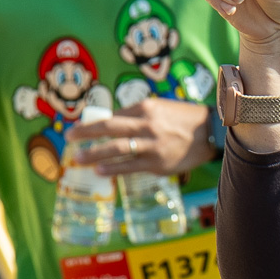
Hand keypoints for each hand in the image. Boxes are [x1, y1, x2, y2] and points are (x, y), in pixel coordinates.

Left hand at [66, 96, 211, 174]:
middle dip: (85, 132)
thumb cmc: (184, 119)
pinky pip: (130, 166)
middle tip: (69, 137)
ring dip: (94, 154)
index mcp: (145, 108)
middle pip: (108, 128)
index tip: (79, 128)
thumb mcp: (160, 107)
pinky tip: (100, 171)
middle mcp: (146, 125)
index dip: (93, 122)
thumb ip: (138, 114)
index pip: (113, 115)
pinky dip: (113, 169)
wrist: (211, 133)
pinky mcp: (157, 163)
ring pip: (116, 149)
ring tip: (78, 159)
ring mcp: (151, 145)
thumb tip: (113, 122)